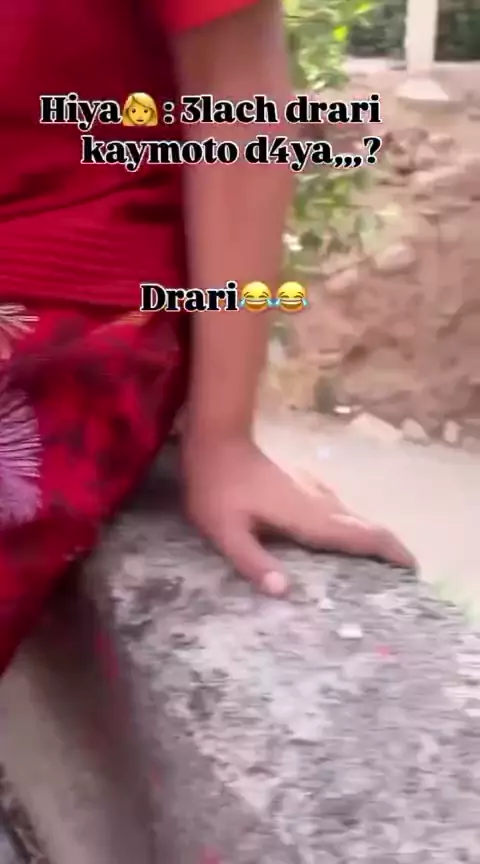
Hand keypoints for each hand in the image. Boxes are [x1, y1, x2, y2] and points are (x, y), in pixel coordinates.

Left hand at [181, 437, 415, 595]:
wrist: (217, 440)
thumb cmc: (217, 488)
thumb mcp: (225, 531)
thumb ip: (252, 561)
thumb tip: (285, 591)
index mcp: (306, 517)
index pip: (357, 534)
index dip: (387, 549)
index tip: (411, 567)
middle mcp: (317, 504)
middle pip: (363, 526)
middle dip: (387, 548)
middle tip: (403, 576)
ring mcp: (311, 493)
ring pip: (351, 518)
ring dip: (370, 538)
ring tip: (381, 564)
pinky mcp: (302, 489)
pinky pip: (337, 513)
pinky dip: (351, 528)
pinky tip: (342, 538)